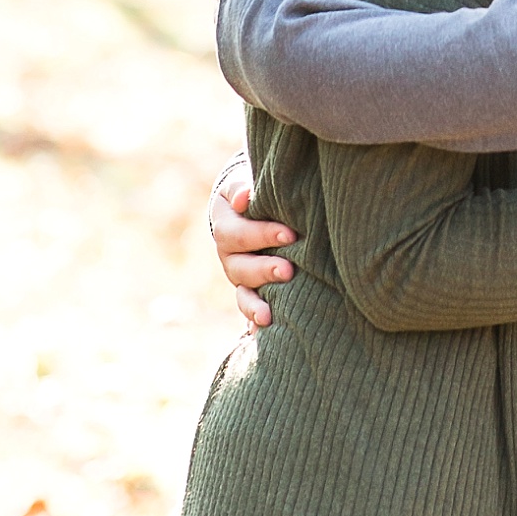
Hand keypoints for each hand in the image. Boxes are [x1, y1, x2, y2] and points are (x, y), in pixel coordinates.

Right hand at [212, 173, 295, 330]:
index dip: (263, 234)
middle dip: (263, 270)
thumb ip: (243, 187)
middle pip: (239, 267)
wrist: (249, 204)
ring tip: (268, 316)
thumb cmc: (254, 190)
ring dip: (253, 304)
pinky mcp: (249, 289)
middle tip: (288, 271)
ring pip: (241, 292)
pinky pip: (248, 308)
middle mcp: (228, 254)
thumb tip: (244, 196)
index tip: (290, 233)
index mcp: (226, 225)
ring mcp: (237, 275)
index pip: (240, 233)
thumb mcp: (244, 181)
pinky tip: (260, 334)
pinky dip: (252, 322)